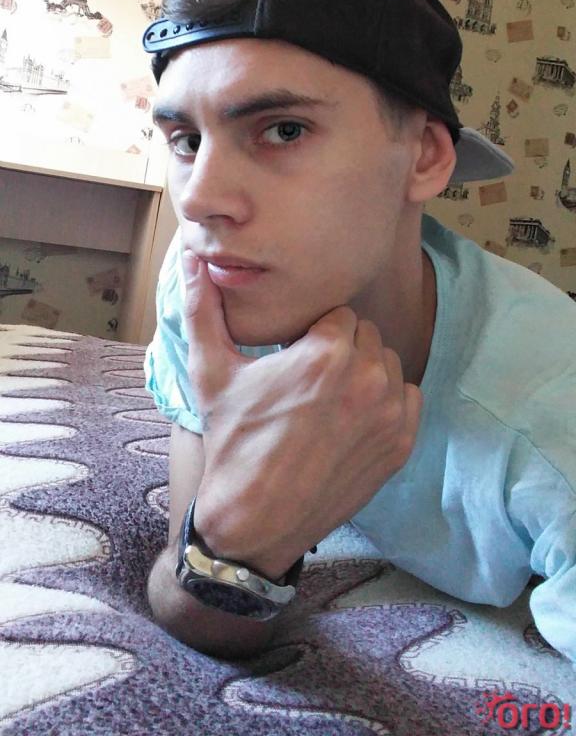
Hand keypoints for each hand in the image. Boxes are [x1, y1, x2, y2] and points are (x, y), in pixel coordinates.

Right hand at [182, 250, 421, 578]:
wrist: (254, 520)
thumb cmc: (231, 441)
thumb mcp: (210, 370)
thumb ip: (202, 306)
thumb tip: (192, 257)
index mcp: (327, 351)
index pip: (338, 313)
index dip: (313, 332)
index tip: (294, 355)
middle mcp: (368, 377)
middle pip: (365, 335)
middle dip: (339, 349)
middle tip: (306, 379)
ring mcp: (390, 413)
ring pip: (387, 364)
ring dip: (363, 373)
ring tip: (326, 400)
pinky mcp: (401, 443)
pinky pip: (406, 398)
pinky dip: (384, 403)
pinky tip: (348, 420)